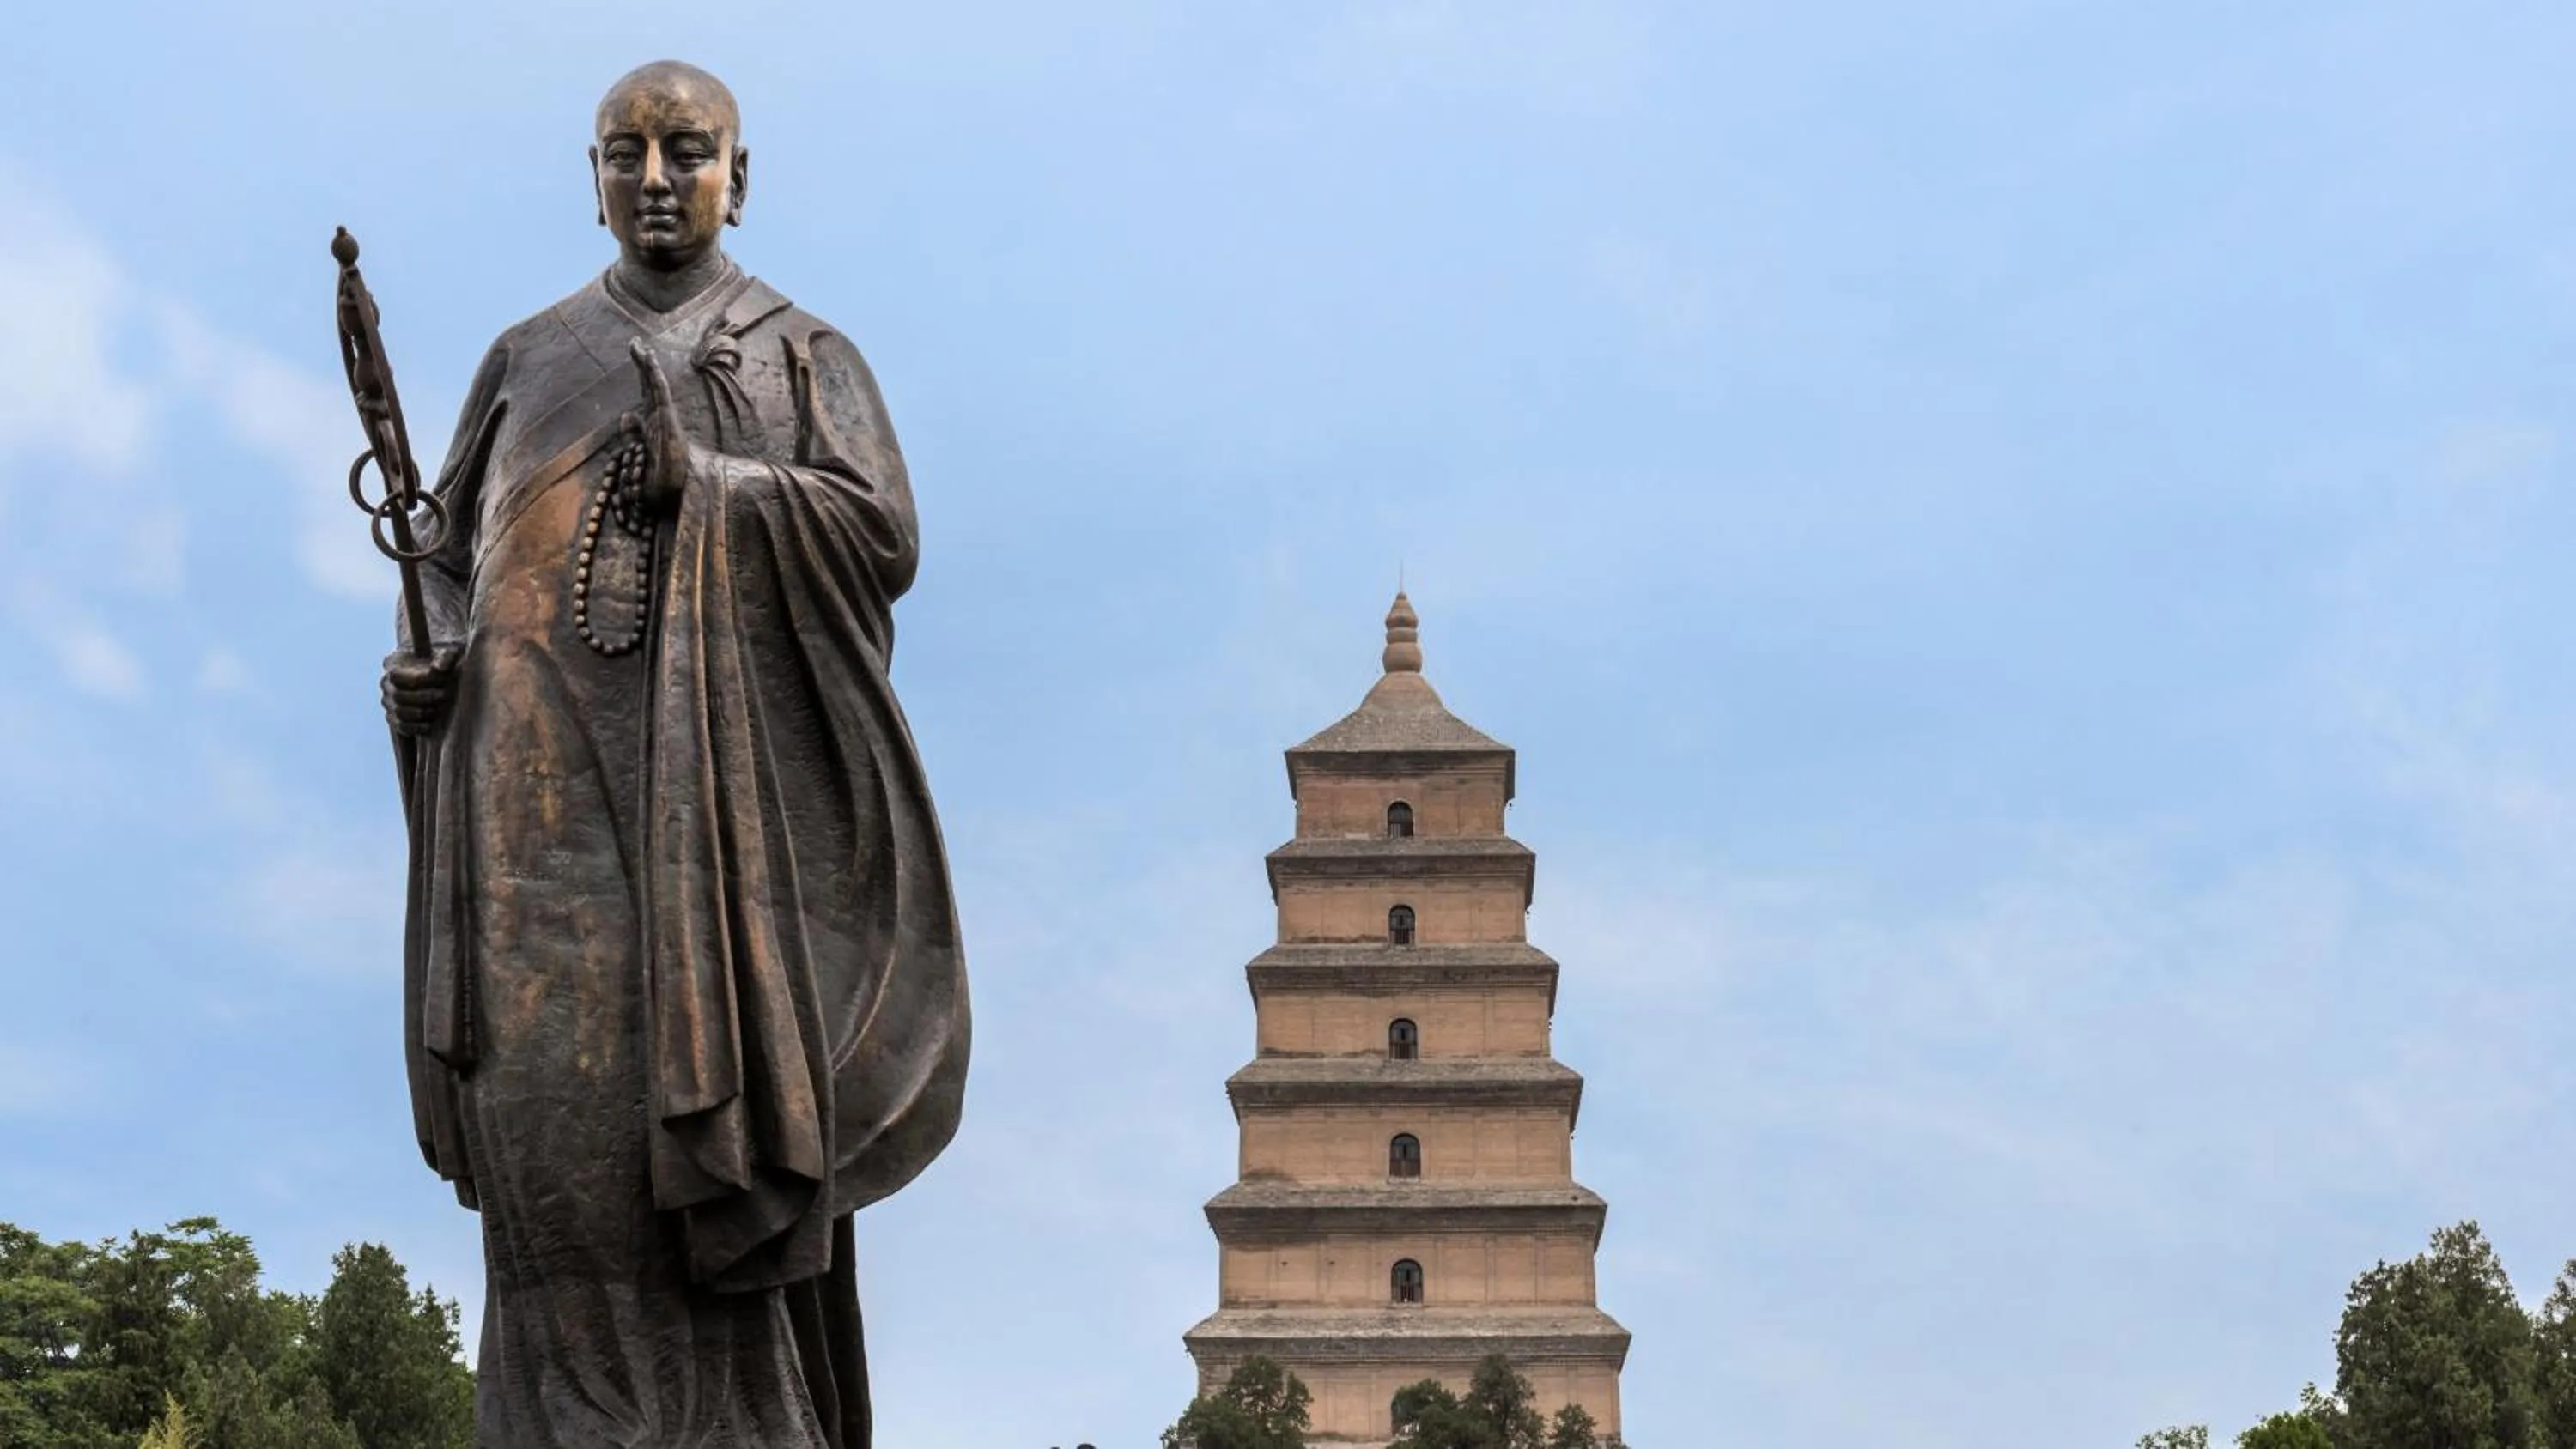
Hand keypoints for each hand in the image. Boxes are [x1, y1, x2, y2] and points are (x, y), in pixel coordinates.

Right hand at [382, 643, 463, 737]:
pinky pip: (401, 727)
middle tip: (444, 695)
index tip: (440, 677)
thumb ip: (444, 658)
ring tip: (439, 709)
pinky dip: (416, 728)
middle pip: (398, 695)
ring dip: (421, 713)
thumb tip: (439, 668)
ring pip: (399, 712)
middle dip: (424, 696)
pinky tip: (431, 724)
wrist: (438, 682)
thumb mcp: (444, 657)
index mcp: (392, 665)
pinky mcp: (394, 719)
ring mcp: (388, 703)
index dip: (418, 678)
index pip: (396, 676)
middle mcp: (386, 685)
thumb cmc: (440, 665)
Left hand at [627, 339, 689, 510]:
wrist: (675, 492)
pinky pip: (661, 393)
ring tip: (640, 346)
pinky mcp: (668, 420)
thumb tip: (626, 415)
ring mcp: (665, 417)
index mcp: (653, 423)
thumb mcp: (640, 453)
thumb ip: (634, 433)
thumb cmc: (660, 478)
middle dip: (642, 363)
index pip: (646, 393)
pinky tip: (650, 362)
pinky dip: (655, 376)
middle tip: (635, 342)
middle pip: (649, 384)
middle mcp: (660, 417)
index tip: (636, 356)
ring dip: (648, 365)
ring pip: (655, 385)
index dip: (641, 374)